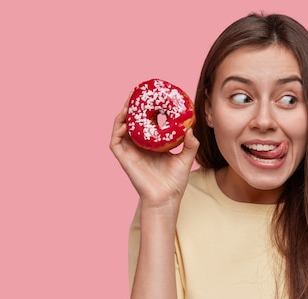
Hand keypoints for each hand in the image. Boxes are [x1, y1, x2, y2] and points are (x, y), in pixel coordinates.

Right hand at [109, 93, 199, 207]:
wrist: (166, 198)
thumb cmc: (175, 182)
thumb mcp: (186, 159)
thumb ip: (191, 144)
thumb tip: (191, 129)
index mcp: (151, 144)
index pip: (146, 122)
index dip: (146, 108)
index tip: (151, 95)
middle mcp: (138, 146)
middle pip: (131, 121)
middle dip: (132, 105)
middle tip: (136, 91)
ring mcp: (130, 152)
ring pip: (120, 128)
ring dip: (122, 114)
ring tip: (129, 102)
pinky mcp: (124, 159)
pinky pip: (115, 142)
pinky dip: (117, 130)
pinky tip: (125, 123)